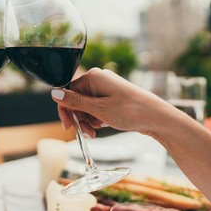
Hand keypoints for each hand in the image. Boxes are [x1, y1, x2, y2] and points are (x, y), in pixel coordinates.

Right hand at [51, 68, 168, 136]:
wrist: (157, 117)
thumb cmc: (130, 111)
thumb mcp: (98, 109)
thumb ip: (74, 102)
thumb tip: (53, 93)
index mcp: (92, 77)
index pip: (67, 92)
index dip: (65, 111)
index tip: (68, 127)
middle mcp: (98, 79)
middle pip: (76, 100)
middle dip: (79, 118)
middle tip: (87, 133)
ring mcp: (106, 88)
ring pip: (86, 106)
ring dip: (88, 121)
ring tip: (96, 131)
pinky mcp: (113, 97)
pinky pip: (97, 107)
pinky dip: (97, 118)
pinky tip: (104, 125)